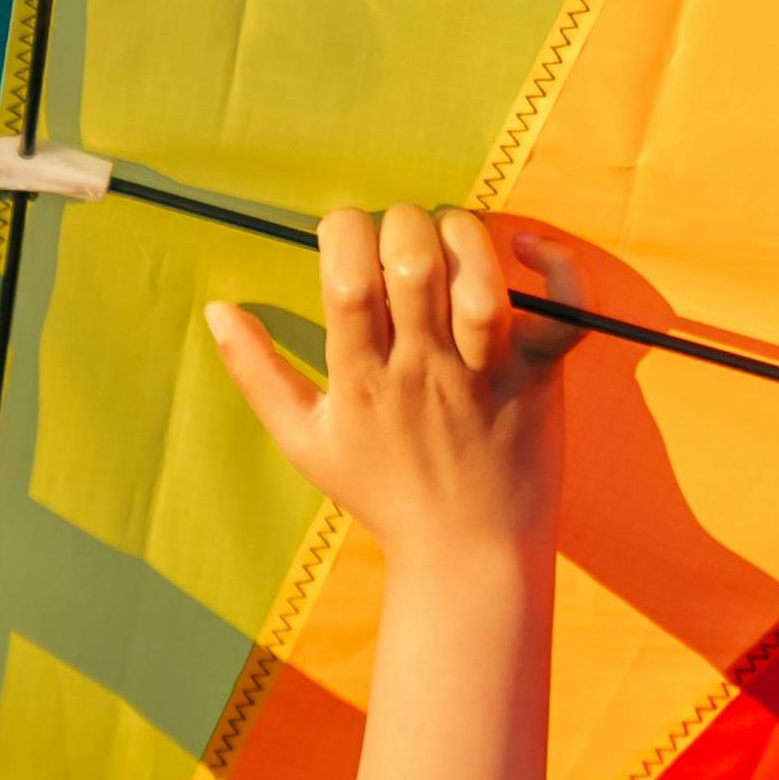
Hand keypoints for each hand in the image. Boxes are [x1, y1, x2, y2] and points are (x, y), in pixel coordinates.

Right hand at [208, 207, 580, 566]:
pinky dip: (558, 268)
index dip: (344, 230)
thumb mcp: (304, 443)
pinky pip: (561, 310)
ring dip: (466, 235)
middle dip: (404, 224)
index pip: (346, 278)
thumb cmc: (383, 494)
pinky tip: (531, 249)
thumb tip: (216, 311)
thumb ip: (259, 375)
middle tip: (404, 242)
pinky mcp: (536, 376)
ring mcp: (482, 374)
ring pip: (480, 276)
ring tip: (454, 243)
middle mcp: (421, 372)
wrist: (464, 556)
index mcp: (359, 383)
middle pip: (413, 260)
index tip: (349, 240)